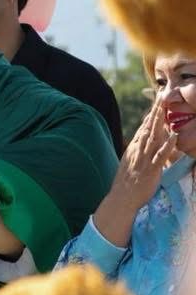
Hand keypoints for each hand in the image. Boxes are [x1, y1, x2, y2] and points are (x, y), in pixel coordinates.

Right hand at [92, 104, 179, 246]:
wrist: (121, 199)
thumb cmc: (127, 182)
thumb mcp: (129, 162)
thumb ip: (137, 149)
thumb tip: (143, 138)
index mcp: (134, 148)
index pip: (144, 127)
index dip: (151, 113)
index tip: (157, 100)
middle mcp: (138, 150)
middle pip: (148, 127)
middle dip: (155, 111)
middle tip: (162, 95)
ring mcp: (144, 159)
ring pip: (153, 137)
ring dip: (160, 122)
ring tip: (166, 108)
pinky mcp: (151, 169)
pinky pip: (160, 155)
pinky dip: (167, 144)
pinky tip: (173, 134)